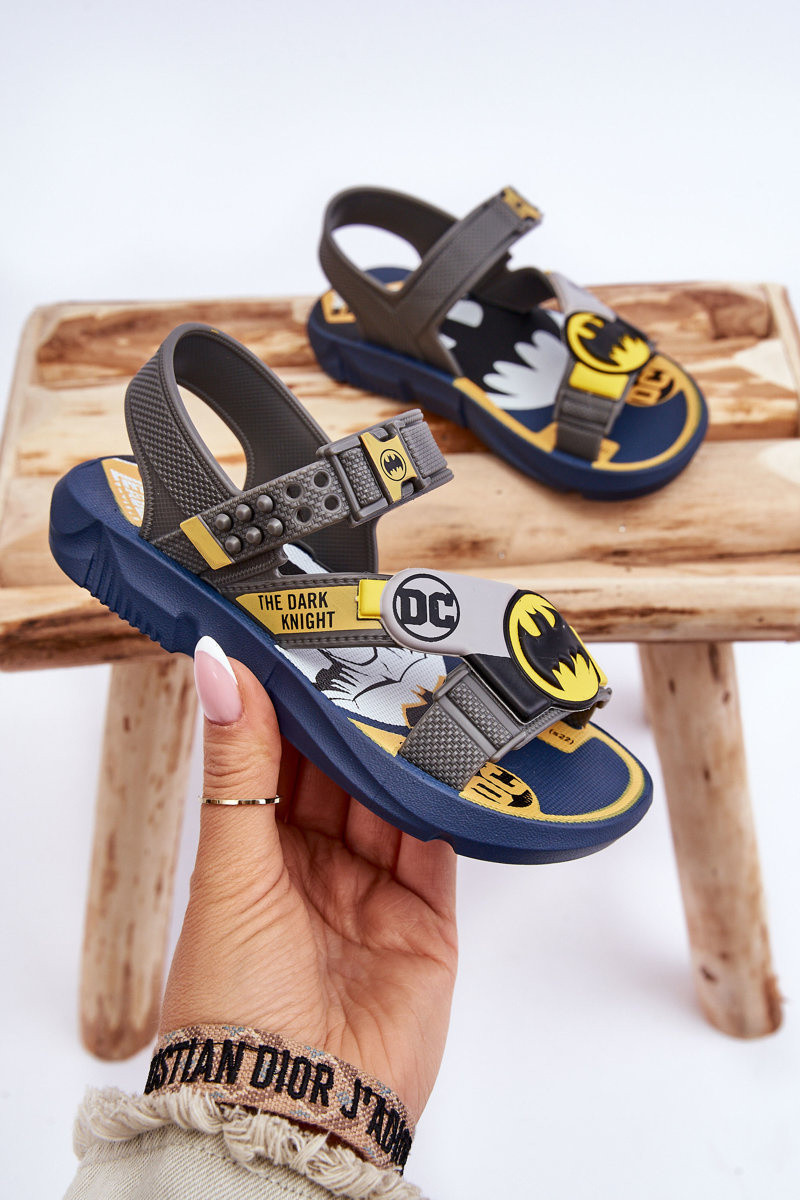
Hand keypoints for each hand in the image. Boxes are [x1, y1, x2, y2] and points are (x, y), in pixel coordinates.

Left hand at [160, 638, 457, 1122]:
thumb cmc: (234, 1001)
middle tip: (374, 654)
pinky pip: (437, 846)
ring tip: (416, 690)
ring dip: (402, 753)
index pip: (279, 761)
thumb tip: (216, 670)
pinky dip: (444, 802)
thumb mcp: (230, 870)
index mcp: (255, 856)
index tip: (306, 645)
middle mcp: (315, 868)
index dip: (292, 706)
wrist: (295, 1108)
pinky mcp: (425, 921)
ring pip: (392, 802)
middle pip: (341, 777)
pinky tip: (449, 757)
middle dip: (355, 722)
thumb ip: (238, 768)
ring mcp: (373, 893)